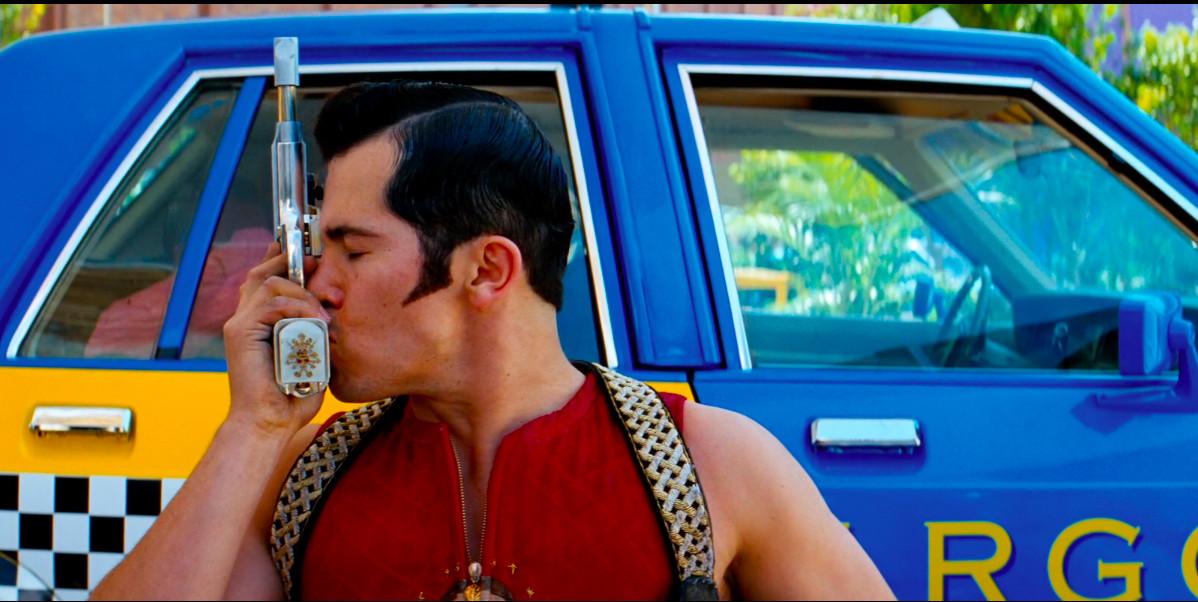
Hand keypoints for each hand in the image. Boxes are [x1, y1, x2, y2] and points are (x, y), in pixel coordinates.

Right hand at [223, 242, 327, 436]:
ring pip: (270, 284)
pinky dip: (298, 308)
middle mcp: (244, 320)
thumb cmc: (292, 397)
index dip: (282, 261)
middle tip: (317, 263)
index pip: (264, 281)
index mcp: (257, 324)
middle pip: (262, 273)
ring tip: (325, 313)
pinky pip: (272, 303)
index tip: (309, 256)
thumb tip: (330, 312)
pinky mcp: (241, 332)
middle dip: (291, 263)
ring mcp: (240, 325)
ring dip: (303, 293)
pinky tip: (315, 322)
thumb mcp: (311, 356)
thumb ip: (314, 332)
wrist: (269, 424)